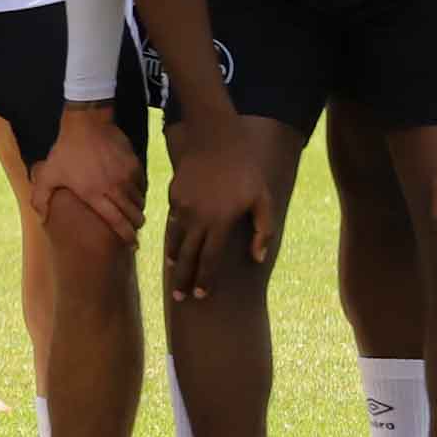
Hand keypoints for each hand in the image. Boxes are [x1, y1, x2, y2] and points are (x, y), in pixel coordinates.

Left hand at [29, 104, 145, 245]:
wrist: (86, 122)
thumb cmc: (66, 151)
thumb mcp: (48, 173)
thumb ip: (41, 198)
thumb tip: (41, 219)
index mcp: (94, 194)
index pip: (118, 222)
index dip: (127, 235)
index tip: (132, 243)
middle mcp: (114, 188)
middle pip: (134, 214)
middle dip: (136, 225)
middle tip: (134, 229)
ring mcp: (126, 176)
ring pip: (140, 200)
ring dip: (138, 208)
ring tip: (133, 212)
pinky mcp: (134, 164)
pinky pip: (142, 185)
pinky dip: (140, 192)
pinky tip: (134, 193)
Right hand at [160, 125, 278, 298]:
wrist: (215, 137)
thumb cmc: (245, 169)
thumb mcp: (263, 199)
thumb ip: (263, 231)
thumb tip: (257, 258)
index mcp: (219, 222)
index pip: (209, 259)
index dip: (204, 280)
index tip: (201, 295)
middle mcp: (197, 218)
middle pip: (187, 257)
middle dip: (183, 280)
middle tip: (180, 299)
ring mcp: (182, 206)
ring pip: (176, 240)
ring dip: (175, 259)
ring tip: (175, 273)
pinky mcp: (174, 195)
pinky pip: (174, 220)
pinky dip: (174, 235)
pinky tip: (176, 243)